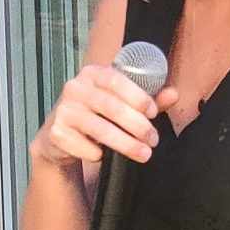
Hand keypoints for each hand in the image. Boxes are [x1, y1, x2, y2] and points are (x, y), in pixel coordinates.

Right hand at [30, 64, 178, 167]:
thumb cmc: (98, 114)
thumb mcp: (122, 103)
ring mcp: (63, 109)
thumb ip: (147, 99)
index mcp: (93, 73)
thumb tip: (174, 93)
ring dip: (125, 143)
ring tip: (144, 154)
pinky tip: (104, 156)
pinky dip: (97, 153)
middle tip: (153, 140)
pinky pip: (82, 145)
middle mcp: (75, 87)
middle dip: (137, 125)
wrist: (60, 136)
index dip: (138, 96)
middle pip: (110, 106)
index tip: (154, 113)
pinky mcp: (55, 132)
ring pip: (99, 127)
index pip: (116, 79)